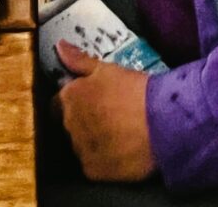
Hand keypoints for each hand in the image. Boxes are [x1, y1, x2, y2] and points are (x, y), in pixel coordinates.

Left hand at [56, 40, 155, 182]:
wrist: (160, 123)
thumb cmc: (134, 90)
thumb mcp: (106, 69)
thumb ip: (79, 60)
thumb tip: (59, 46)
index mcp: (69, 97)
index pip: (57, 103)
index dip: (74, 103)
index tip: (90, 102)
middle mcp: (68, 124)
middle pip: (68, 125)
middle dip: (82, 121)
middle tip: (107, 117)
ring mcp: (79, 150)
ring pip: (79, 146)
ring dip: (90, 141)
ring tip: (115, 135)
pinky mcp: (92, 171)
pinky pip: (91, 165)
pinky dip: (101, 159)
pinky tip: (119, 151)